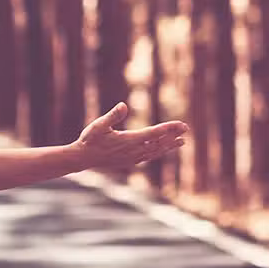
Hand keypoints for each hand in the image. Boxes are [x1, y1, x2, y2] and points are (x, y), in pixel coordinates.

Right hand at [71, 103, 187, 169]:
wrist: (82, 158)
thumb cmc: (89, 140)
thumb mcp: (98, 125)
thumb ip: (112, 116)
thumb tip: (123, 106)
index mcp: (128, 141)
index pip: (154, 134)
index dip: (169, 128)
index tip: (181, 124)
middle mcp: (133, 151)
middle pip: (159, 143)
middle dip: (173, 136)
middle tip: (186, 129)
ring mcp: (132, 158)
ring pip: (156, 152)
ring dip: (169, 146)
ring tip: (181, 142)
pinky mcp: (129, 161)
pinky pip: (149, 157)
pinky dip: (158, 152)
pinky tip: (162, 150)